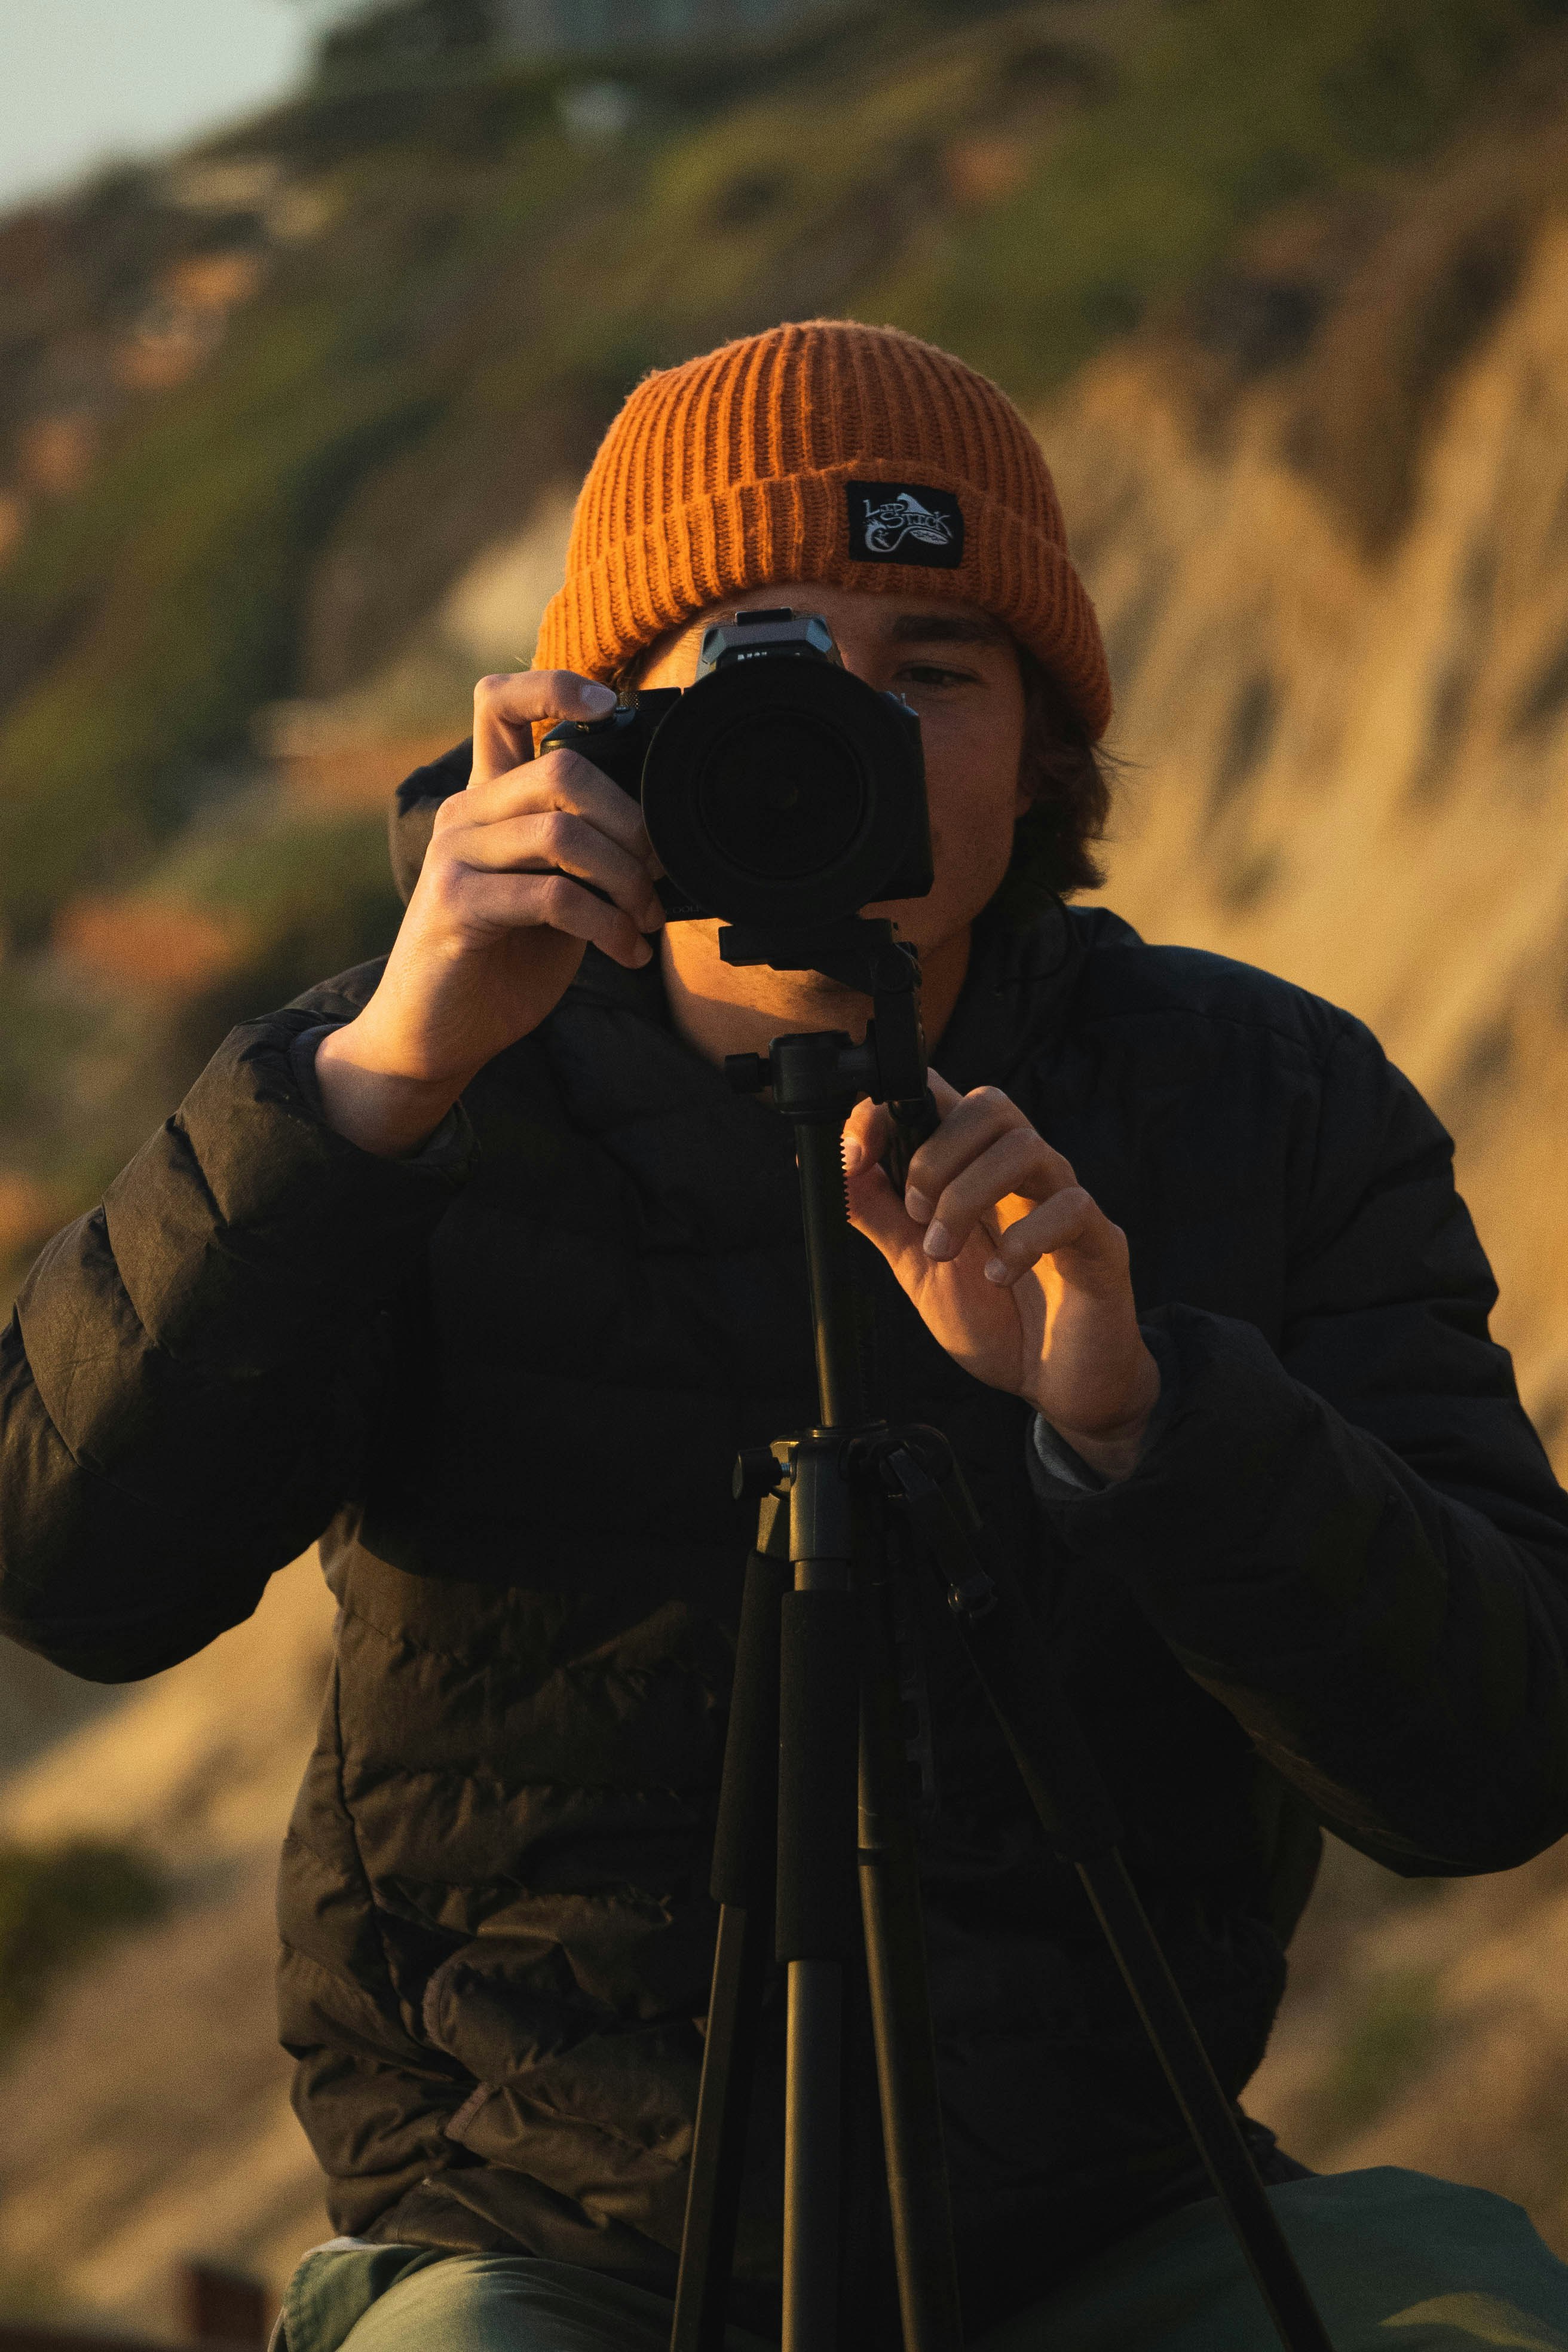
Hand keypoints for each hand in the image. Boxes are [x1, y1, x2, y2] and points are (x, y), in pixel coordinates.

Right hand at [316, 670, 663, 1154]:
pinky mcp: (457, 906)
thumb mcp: (552, 892)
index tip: (608, 706)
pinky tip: (625, 953)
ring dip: (627, 881)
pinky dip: (606, 925)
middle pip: (561, 770)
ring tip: (645, 922)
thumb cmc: (502, 962)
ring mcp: (454, 857)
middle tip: (657, 873)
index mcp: (487, 799)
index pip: (498, 702)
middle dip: (631, 821)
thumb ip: (583, 851)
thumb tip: (660, 834)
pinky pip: (551, 895)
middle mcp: (464, 815)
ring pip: (563, 834)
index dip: (553, 686)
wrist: (436, 1034)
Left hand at [843, 1074, 1159, 1481]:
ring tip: (945, 1251)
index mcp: (976, 1168)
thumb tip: (833, 1162)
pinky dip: (1024, 1239)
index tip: (855, 1155)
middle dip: (935, 1154)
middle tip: (915, 1214)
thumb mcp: (914, 1264)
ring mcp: (1065, 1200)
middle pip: (988, 1104)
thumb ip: (877, 1212)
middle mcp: (1024, 1173)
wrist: (1052, 1384)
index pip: (941, 1095)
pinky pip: (1071, 1207)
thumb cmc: (992, 1316)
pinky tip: (998, 1276)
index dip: (891, 1106)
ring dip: (968, 1196)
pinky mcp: (1100, 1240)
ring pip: (1025, 1146)